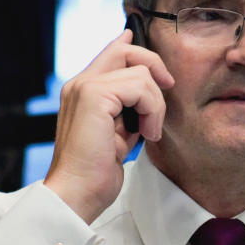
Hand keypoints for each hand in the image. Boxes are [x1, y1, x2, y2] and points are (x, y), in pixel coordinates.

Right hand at [43, 31, 173, 223]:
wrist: (76, 194)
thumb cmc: (94, 174)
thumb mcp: (117, 135)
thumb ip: (128, 111)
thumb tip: (148, 95)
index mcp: (83, 92)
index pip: (112, 54)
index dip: (137, 51)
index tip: (160, 70)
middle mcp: (80, 84)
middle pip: (125, 50)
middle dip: (154, 66)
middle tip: (168, 89)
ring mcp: (85, 87)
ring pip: (140, 72)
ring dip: (155, 104)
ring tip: (149, 132)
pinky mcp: (94, 95)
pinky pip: (140, 87)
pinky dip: (152, 110)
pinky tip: (146, 133)